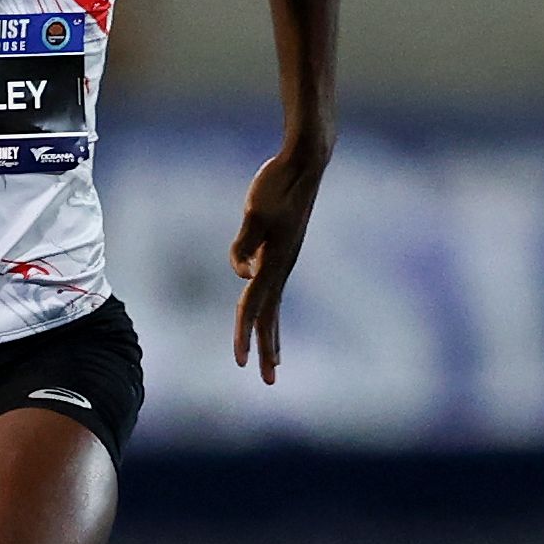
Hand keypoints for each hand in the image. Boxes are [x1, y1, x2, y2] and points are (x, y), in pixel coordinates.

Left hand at [229, 152, 326, 384]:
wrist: (305, 162)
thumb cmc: (276, 183)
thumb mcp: (252, 213)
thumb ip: (244, 245)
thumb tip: (243, 276)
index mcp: (273, 261)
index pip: (253, 306)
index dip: (243, 334)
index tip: (238, 362)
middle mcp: (281, 266)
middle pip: (270, 317)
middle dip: (267, 351)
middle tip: (268, 382)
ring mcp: (285, 260)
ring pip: (274, 306)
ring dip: (272, 335)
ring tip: (273, 361)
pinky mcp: (284, 250)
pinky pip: (272, 287)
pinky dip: (268, 309)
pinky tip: (263, 314)